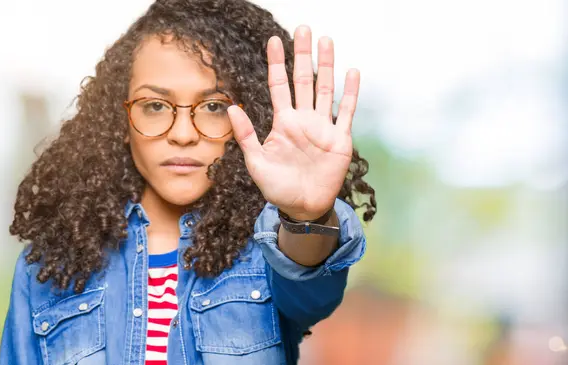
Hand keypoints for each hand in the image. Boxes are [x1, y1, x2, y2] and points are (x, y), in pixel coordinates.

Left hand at [228, 25, 359, 220]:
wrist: (303, 207)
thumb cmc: (277, 188)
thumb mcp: (256, 163)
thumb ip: (246, 135)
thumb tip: (231, 107)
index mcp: (283, 123)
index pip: (279, 85)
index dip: (277, 63)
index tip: (274, 40)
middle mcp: (303, 119)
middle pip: (303, 79)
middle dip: (303, 54)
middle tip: (304, 29)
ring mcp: (323, 127)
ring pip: (325, 89)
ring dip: (327, 65)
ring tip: (327, 41)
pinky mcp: (340, 139)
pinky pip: (346, 111)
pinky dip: (350, 93)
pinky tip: (352, 72)